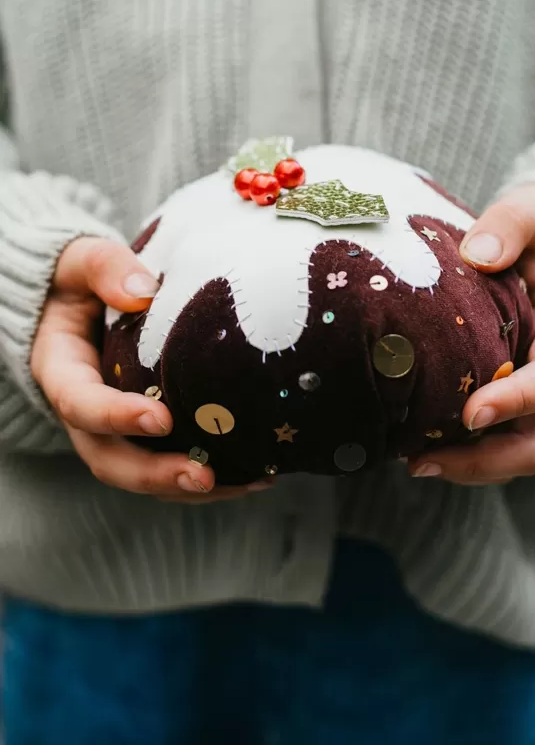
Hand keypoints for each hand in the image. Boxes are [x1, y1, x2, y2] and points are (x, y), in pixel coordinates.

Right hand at [31, 237, 270, 502]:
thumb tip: (142, 292)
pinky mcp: (143, 435)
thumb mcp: (82, 262)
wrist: (83, 303)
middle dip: (156, 474)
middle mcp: (84, 413)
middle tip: (204, 476)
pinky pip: (169, 465)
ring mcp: (113, 430)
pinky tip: (257, 474)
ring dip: (190, 487)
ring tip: (248, 482)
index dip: (115, 417)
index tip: (161, 419)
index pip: (80, 403)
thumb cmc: (83, 280)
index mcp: (63, 370)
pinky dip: (211, 478)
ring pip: (142, 474)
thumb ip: (104, 269)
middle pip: (110, 459)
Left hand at [410, 184, 534, 484]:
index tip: (471, 413)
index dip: (519, 400)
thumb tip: (477, 253)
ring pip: (512, 446)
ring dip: (468, 465)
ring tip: (410, 460)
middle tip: (420, 462)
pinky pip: (490, 434)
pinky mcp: (504, 387)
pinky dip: (458, 447)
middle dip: (485, 461)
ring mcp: (529, 385)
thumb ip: (512, 224)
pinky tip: (413, 439)